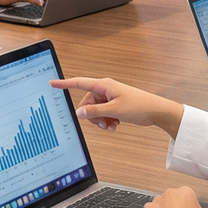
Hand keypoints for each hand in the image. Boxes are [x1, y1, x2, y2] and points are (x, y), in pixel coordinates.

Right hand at [51, 77, 183, 139]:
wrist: (156, 111)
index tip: (52, 83)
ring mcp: (109, 97)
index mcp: (103, 85)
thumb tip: (78, 112)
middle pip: (87, 103)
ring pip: (94, 110)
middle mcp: (105, 89)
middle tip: (104, 124)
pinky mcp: (114, 104)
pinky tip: (115, 124)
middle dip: (92, 116)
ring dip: (101, 120)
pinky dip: (107, 120)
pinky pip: (102, 113)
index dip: (64, 84)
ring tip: (112, 125)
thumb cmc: (139, 106)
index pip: (79, 83)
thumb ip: (94, 111)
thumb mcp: (113, 111)